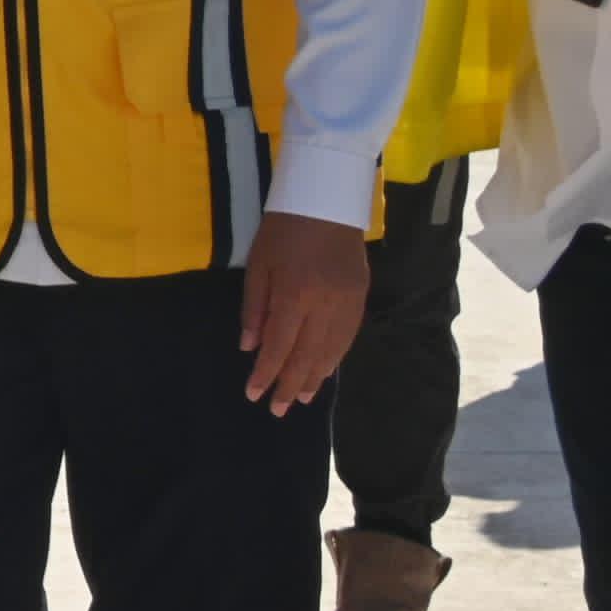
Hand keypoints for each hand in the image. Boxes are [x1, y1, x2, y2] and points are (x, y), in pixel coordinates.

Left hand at [239, 213, 368, 413]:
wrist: (326, 200)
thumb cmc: (282, 229)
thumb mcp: (258, 264)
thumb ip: (254, 308)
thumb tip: (249, 347)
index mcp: (293, 294)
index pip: (278, 346)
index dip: (266, 374)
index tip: (254, 395)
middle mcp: (323, 304)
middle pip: (306, 355)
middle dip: (290, 385)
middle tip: (278, 410)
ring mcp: (346, 302)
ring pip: (331, 351)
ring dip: (315, 377)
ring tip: (302, 398)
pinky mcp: (361, 297)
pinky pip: (347, 337)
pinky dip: (335, 358)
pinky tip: (325, 372)